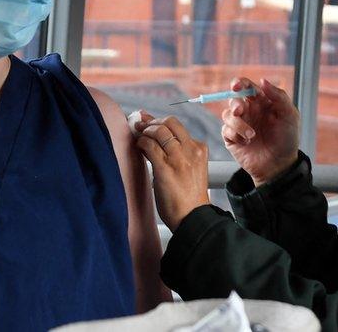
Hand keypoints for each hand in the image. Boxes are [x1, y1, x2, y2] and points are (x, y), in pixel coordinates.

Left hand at [133, 115, 210, 230]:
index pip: (177, 126)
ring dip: (145, 131)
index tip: (148, 120)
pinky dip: (141, 142)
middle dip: (152, 122)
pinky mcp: (166, 168)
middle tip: (140, 126)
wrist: (192, 217)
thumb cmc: (188, 197)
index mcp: (199, 149)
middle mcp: (191, 150)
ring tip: (138, 136)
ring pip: (159, 131)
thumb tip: (155, 138)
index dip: (159, 121)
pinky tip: (138, 147)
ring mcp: (179, 158)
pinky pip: (150, 146)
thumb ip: (178, 153)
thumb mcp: (190, 169)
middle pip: (169, 122)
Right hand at [222, 78, 299, 186]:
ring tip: (251, 136)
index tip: (237, 86)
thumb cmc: (287, 139)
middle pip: (234, 99)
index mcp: (261, 102)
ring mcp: (239, 124)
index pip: (247, 86)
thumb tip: (263, 80)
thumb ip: (279, 96)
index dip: (239, 83)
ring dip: (238, 124)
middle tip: (240, 111)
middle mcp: (249, 111)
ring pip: (227, 114)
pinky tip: (246, 143)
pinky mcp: (232, 138)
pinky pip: (225, 130)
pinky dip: (235, 135)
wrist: (279, 165)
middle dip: (235, 103)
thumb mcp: (290, 115)